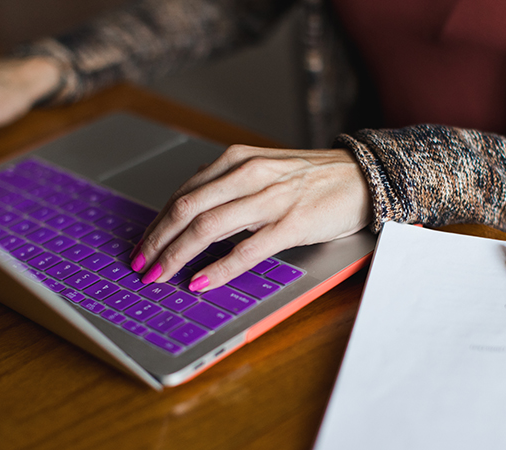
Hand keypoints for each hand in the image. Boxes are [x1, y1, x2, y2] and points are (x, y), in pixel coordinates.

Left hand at [129, 145, 372, 291]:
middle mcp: (249, 174)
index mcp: (237, 160)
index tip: (142, 247)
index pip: (183, 194)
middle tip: (142, 266)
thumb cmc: (312, 178)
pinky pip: (247, 249)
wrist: (363, 176)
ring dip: (177, 256)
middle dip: (158, 242)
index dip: (157, 224)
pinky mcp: (292, 223)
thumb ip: (228, 185)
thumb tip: (192, 207)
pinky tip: (201, 281)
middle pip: (187, 209)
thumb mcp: (263, 171)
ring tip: (161, 277)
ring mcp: (271, 198)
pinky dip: (219, 268)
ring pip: (209, 227)